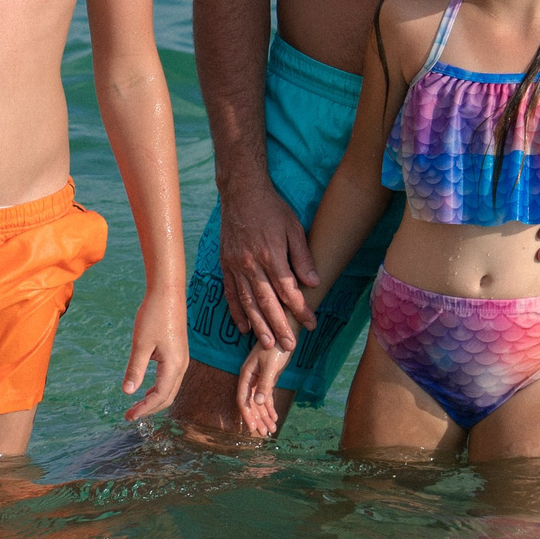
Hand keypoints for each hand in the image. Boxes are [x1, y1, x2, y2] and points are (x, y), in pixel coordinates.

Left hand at [120, 289, 189, 421]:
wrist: (168, 292)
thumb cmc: (154, 315)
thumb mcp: (141, 343)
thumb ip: (135, 369)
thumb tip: (128, 392)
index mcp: (174, 365)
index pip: (160, 397)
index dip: (145, 409)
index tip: (129, 416)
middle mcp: (182, 365)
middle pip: (168, 396)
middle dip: (150, 408)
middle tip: (130, 415)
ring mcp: (182, 358)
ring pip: (170, 388)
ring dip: (154, 399)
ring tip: (137, 405)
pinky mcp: (178, 352)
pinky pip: (170, 378)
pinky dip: (158, 388)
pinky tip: (146, 388)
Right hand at [215, 172, 316, 349]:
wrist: (241, 192)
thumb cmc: (272, 209)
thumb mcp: (294, 228)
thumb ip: (303, 257)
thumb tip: (314, 283)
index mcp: (271, 255)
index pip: (288, 290)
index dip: (301, 309)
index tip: (311, 323)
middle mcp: (251, 264)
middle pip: (267, 302)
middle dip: (280, 326)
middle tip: (289, 346)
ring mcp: (236, 266)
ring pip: (248, 302)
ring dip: (259, 326)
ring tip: (268, 344)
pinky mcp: (226, 265)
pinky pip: (231, 293)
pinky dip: (237, 312)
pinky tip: (243, 327)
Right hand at [235, 339, 284, 438]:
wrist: (286, 334)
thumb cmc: (276, 347)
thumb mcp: (270, 366)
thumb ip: (264, 384)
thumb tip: (257, 402)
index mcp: (247, 374)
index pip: (243, 398)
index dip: (247, 413)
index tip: (252, 428)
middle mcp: (251, 378)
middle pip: (252, 403)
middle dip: (258, 418)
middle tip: (264, 433)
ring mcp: (259, 378)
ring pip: (260, 402)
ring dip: (265, 416)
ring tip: (271, 430)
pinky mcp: (268, 378)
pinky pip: (267, 396)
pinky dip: (270, 407)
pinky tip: (275, 417)